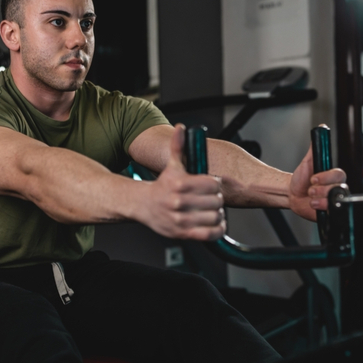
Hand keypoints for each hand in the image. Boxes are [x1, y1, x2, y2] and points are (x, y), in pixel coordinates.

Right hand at [139, 124, 225, 239]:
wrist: (144, 206)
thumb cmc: (162, 186)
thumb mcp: (171, 165)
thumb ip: (178, 146)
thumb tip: (181, 128)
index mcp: (180, 184)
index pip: (213, 183)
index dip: (216, 184)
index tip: (212, 185)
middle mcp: (180, 202)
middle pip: (216, 201)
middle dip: (217, 199)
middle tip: (212, 198)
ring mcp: (181, 219)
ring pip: (214, 217)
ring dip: (218, 214)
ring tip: (212, 210)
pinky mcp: (183, 233)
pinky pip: (209, 234)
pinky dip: (217, 229)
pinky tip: (215, 223)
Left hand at [288, 144, 347, 221]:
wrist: (292, 194)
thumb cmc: (301, 178)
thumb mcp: (307, 161)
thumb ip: (315, 148)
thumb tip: (321, 128)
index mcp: (334, 176)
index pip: (338, 175)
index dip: (326, 177)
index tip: (313, 178)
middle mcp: (336, 188)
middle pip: (337, 189)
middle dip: (321, 189)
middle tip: (310, 189)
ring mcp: (333, 200)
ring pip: (333, 201)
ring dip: (318, 199)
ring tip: (310, 197)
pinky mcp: (329, 211)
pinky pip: (330, 212)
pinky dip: (320, 208)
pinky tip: (313, 204)